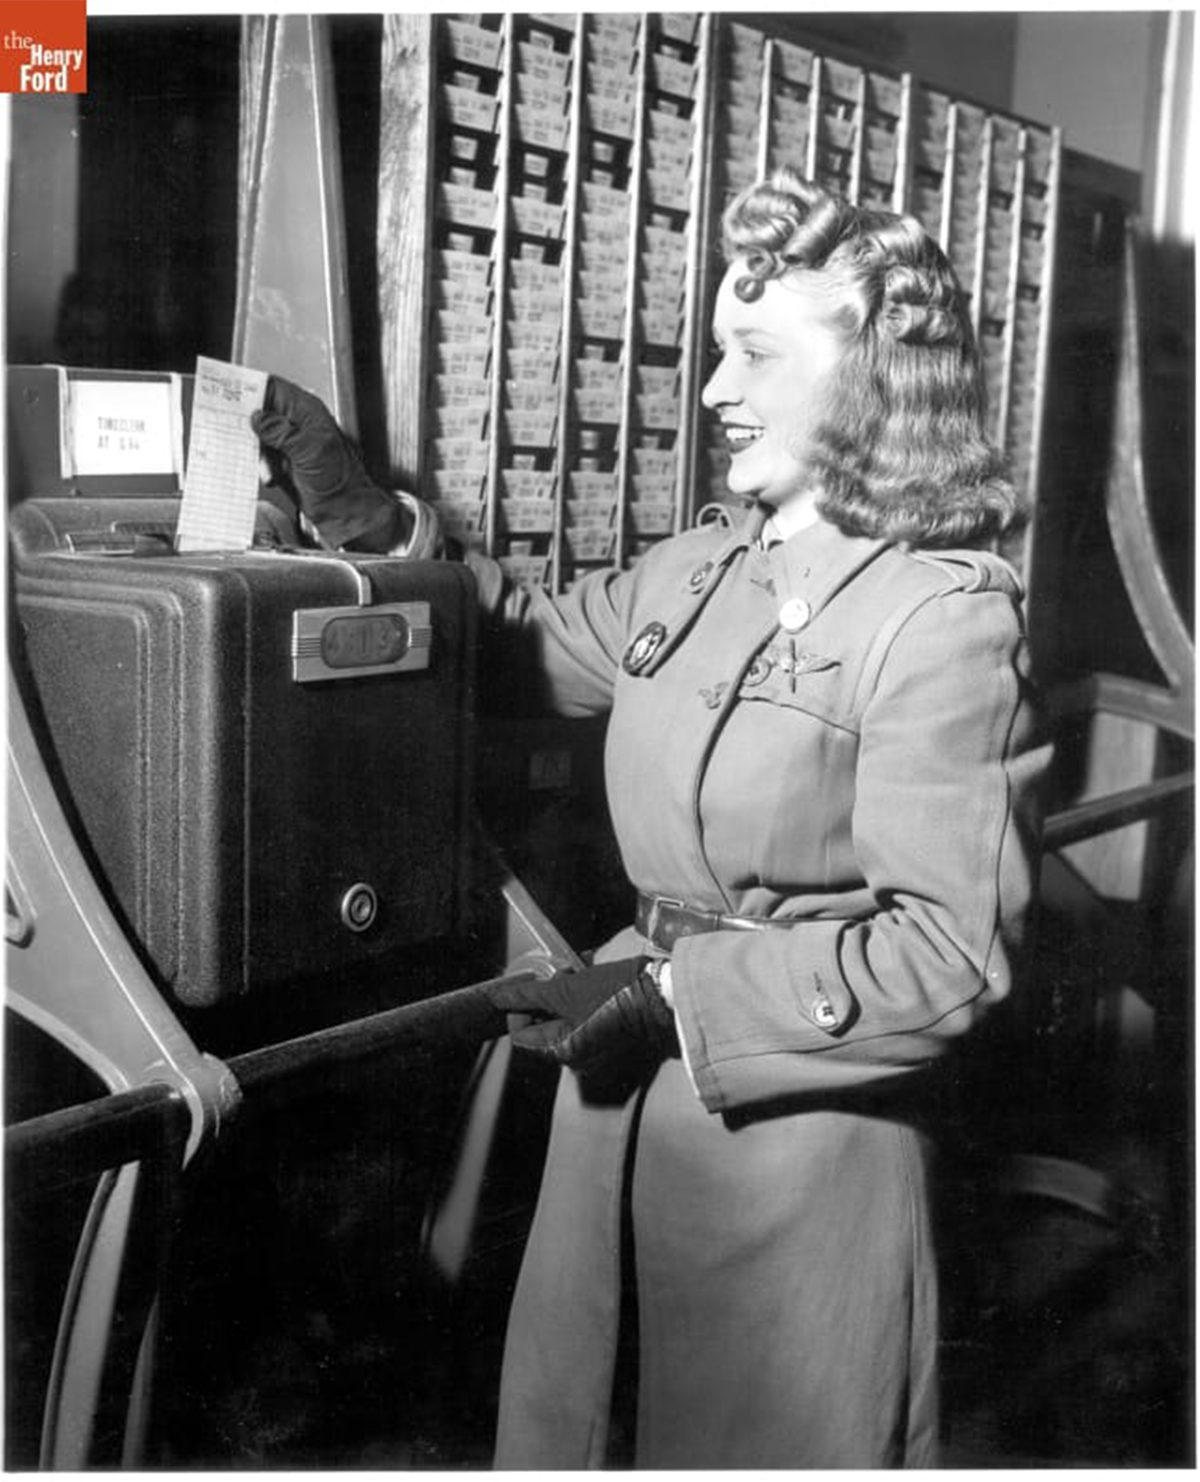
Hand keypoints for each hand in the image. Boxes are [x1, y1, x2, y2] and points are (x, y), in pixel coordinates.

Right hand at [251, 376, 410, 552]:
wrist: (343, 510)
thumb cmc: (339, 480)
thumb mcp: (308, 450)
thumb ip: (281, 431)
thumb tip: (258, 417)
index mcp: (307, 412)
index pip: (274, 388)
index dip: (251, 388)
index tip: (230, 393)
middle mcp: (297, 423)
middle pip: (261, 410)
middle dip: (248, 423)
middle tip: (235, 430)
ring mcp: (289, 442)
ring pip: (258, 435)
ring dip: (256, 450)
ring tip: (267, 465)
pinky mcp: (284, 461)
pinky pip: (262, 456)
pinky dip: (261, 465)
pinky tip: (270, 475)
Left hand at [487, 957, 677, 1072]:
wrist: (659, 994)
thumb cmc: (614, 994)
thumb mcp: (565, 990)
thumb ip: (528, 996)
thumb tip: (499, 998)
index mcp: (563, 1052)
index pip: (520, 1035)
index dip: (519, 1009)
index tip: (532, 986)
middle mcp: (576, 1058)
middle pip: (541, 1026)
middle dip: (545, 998)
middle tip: (560, 977)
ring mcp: (592, 1048)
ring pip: (561, 1018)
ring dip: (563, 995)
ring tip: (578, 976)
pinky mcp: (606, 1035)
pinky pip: (580, 1018)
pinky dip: (579, 999)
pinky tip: (590, 981)